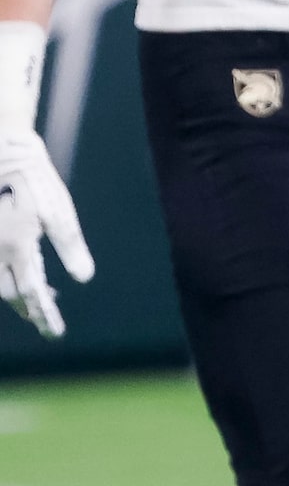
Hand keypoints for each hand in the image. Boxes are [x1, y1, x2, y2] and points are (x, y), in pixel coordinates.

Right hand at [0, 130, 91, 337]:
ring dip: (16, 292)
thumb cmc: (36, 181)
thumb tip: (84, 277)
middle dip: (29, 307)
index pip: (33, 293)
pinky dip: (5, 275)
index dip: (44, 315)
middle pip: (10, 292)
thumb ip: (70, 246)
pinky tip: (18, 270)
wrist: (5, 152)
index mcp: (19, 247)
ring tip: (35, 296)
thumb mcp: (60, 212)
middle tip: (45, 315)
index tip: (54, 333)